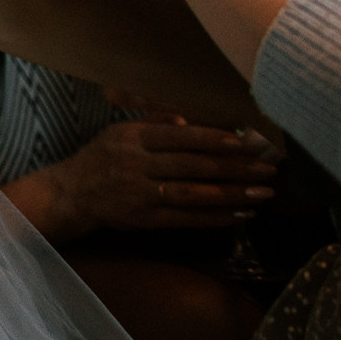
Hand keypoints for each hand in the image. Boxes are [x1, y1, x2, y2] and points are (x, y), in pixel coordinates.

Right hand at [45, 117, 276, 232]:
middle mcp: (136, 165)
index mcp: (132, 138)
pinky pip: (186, 219)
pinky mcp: (145, 219)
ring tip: (263, 194)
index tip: (245, 141)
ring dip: (232, 195)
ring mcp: (141, 194)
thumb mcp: (121, 131)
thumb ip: (154, 123)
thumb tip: (189, 120)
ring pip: (194, 195)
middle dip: (234, 167)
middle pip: (192, 167)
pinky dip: (216, 218)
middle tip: (268, 168)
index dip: (213, 139)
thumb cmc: (103, 156)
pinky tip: (240, 215)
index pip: (179, 137)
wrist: (73, 193)